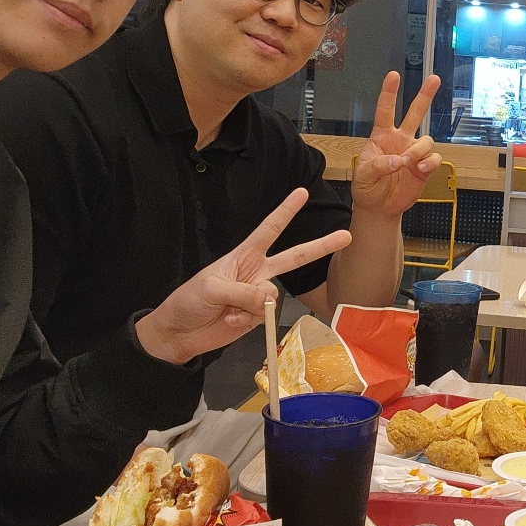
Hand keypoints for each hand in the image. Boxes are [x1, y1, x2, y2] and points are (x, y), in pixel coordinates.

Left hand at [135, 188, 352, 364]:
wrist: (179, 334)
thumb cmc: (189, 301)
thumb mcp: (211, 288)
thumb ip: (244, 291)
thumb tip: (271, 298)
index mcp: (244, 256)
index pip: (269, 230)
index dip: (285, 211)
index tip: (302, 192)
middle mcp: (256, 272)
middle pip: (294, 257)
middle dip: (320, 246)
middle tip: (346, 236)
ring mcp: (258, 295)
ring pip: (273, 297)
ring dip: (252, 306)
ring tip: (228, 311)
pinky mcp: (257, 317)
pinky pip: (265, 317)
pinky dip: (248, 321)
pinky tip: (230, 321)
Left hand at [351, 71, 443, 215]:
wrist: (379, 207)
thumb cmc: (366, 187)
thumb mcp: (363, 175)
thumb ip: (378, 166)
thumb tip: (399, 160)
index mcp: (381, 136)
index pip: (385, 110)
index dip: (389, 92)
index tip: (393, 75)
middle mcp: (400, 140)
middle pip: (415, 113)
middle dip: (425, 95)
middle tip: (434, 78)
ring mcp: (414, 152)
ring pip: (426, 140)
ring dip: (419, 151)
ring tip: (409, 164)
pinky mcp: (424, 167)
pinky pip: (435, 158)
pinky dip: (429, 163)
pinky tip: (419, 170)